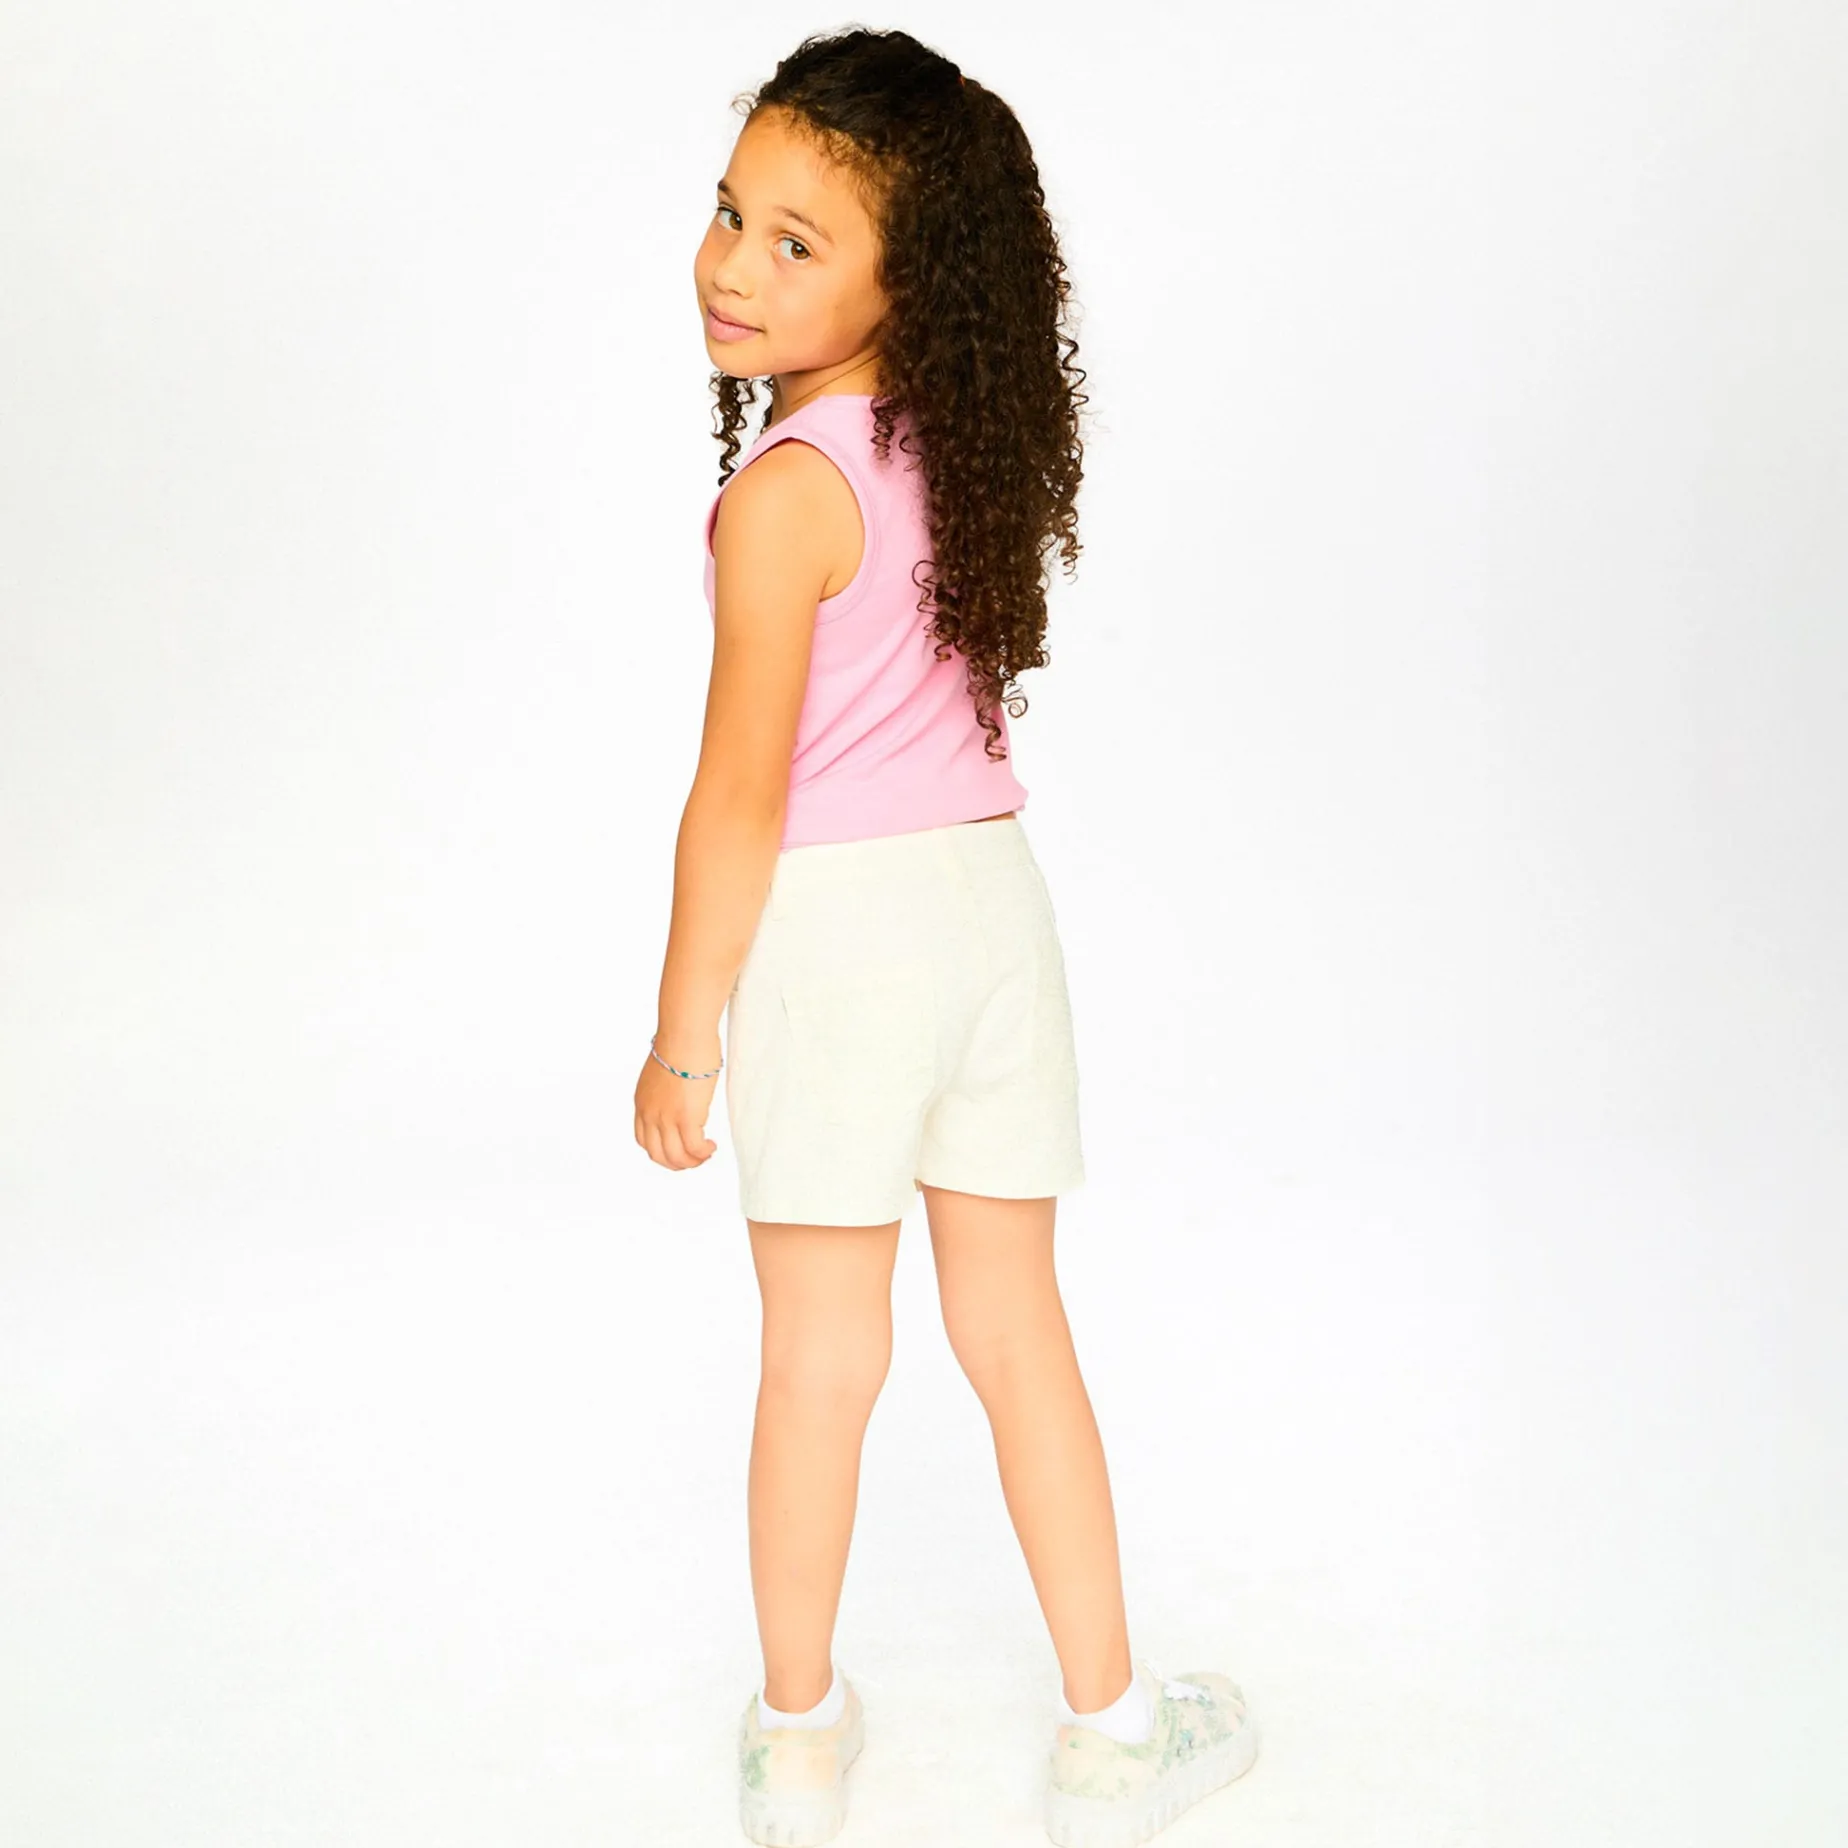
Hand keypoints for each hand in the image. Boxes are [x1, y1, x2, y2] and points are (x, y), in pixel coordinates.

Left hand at [634, 1033, 720, 1169]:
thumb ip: (667, 1087)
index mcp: (642, 1103)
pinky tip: (712, 1146)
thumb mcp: (664, 1071)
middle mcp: (650, 1114)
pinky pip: (694, 1148)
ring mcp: (666, 1118)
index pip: (644, 1140)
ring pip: (676, 1157)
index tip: (678, 1148)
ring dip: (693, 1161)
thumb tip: (682, 1088)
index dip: (662, 1151)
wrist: (684, 1035)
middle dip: (677, 1163)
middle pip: (658, 1155)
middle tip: (695, 1158)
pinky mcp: (686, 1118)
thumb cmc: (681, 1043)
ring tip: (706, 1153)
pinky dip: (703, 1153)